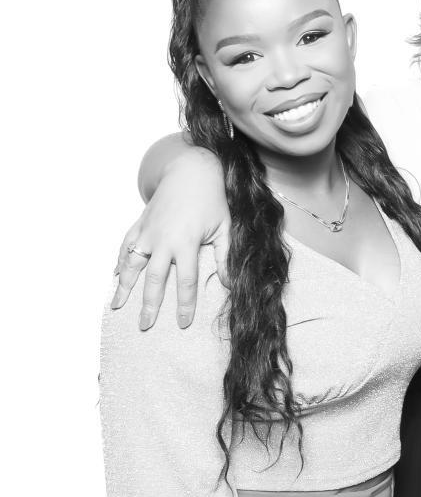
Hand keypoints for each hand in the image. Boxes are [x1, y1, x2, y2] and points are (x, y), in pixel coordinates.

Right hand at [112, 150, 230, 329]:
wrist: (191, 171)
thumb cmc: (212, 200)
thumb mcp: (225, 227)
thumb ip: (226, 256)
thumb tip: (230, 284)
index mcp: (186, 242)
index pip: (185, 281)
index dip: (184, 305)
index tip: (182, 323)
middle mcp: (163, 240)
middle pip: (154, 280)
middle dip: (149, 305)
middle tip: (145, 325)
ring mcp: (148, 232)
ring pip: (132, 264)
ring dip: (124, 286)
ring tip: (117, 306)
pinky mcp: (140, 224)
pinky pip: (126, 246)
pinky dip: (119, 262)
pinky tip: (114, 276)